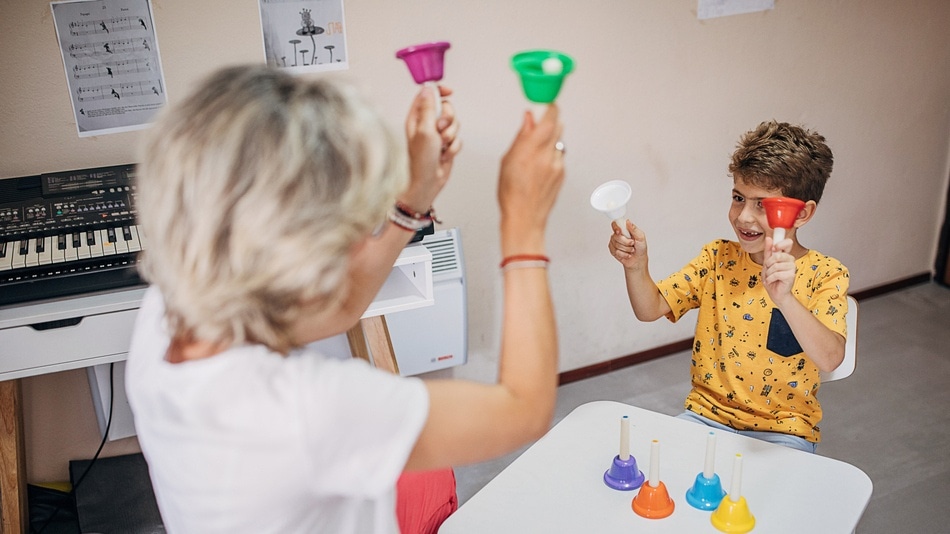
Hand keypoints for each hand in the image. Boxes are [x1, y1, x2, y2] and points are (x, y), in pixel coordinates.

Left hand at [402, 85, 461, 212]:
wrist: (429, 181)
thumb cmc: (422, 159)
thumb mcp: (424, 130)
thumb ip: (428, 108)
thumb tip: (427, 89)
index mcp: (417, 118)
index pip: (428, 95)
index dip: (439, 91)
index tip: (450, 92)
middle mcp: (427, 124)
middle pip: (446, 108)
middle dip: (448, 119)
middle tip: (440, 129)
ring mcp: (438, 134)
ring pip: (455, 124)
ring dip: (451, 136)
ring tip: (442, 146)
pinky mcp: (447, 145)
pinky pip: (458, 138)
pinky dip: (454, 147)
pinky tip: (445, 156)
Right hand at [498, 105, 564, 253]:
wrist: (524, 217)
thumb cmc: (511, 194)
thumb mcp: (508, 160)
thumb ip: (521, 136)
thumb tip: (528, 118)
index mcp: (530, 150)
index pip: (549, 119)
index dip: (551, 108)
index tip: (548, 103)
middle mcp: (546, 156)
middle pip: (557, 127)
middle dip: (550, 122)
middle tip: (541, 123)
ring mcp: (557, 165)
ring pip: (559, 141)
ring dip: (550, 139)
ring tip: (536, 151)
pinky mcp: (562, 173)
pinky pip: (559, 155)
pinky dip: (551, 154)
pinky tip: (539, 166)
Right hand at [608, 220, 647, 270]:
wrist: (638, 260)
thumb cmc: (641, 248)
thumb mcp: (641, 237)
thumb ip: (634, 229)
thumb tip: (628, 222)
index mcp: (625, 229)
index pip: (616, 224)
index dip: (616, 227)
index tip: (619, 232)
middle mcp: (619, 235)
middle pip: (616, 236)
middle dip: (625, 242)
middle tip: (632, 243)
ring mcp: (614, 242)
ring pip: (616, 244)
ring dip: (626, 249)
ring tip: (631, 249)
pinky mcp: (613, 250)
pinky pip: (615, 251)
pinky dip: (623, 254)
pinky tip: (627, 254)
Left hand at [762, 236, 795, 304]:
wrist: (775, 293)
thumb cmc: (772, 278)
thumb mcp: (766, 263)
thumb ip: (768, 251)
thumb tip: (769, 239)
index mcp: (785, 255)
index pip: (788, 243)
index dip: (781, 243)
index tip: (774, 248)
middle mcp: (790, 260)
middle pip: (778, 255)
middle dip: (769, 263)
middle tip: (768, 269)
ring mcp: (792, 268)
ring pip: (776, 265)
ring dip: (769, 273)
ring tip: (769, 277)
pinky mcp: (791, 276)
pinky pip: (777, 274)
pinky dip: (770, 278)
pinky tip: (771, 281)